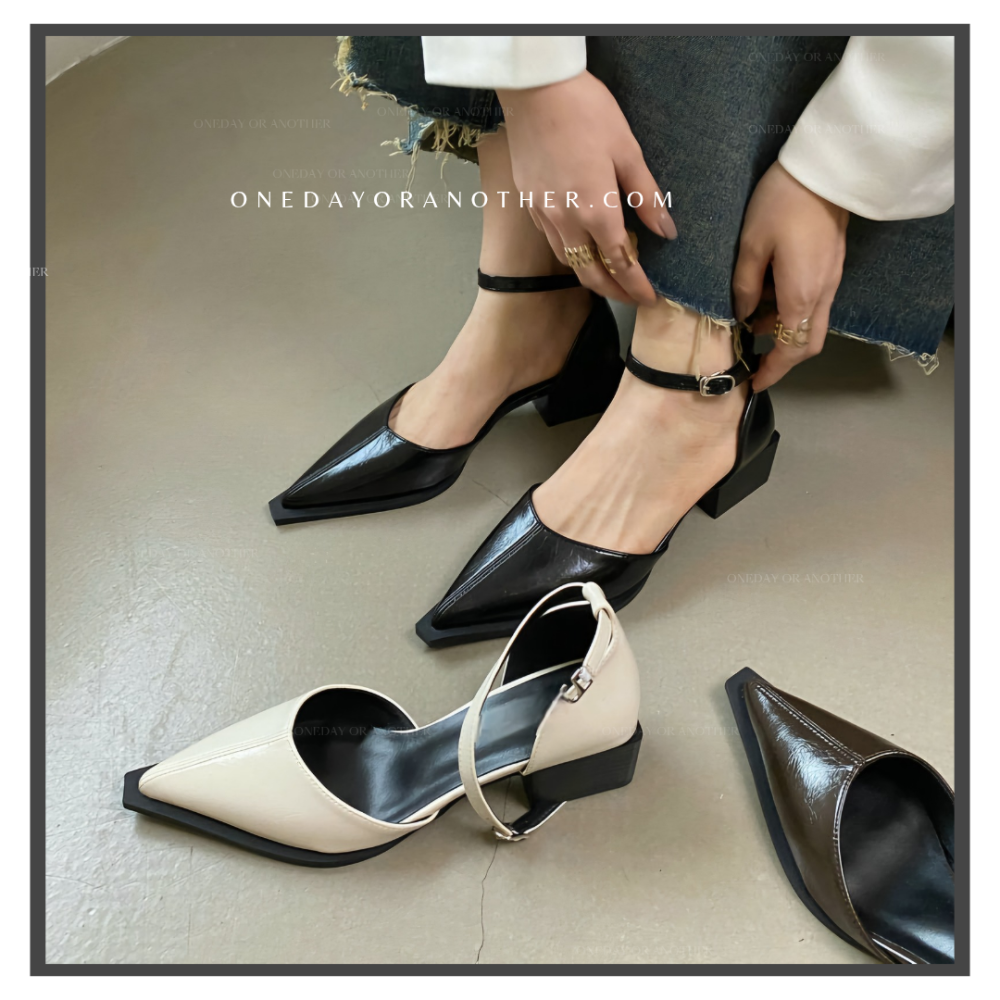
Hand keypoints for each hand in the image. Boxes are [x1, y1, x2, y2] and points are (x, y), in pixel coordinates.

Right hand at [497, 72, 676, 305]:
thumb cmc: (587, 112)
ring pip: (568, 260)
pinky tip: (580, 243)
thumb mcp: (628, 151)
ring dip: (590, 274)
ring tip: (609, 275)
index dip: (637, 285)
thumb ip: (646, 197)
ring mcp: (542, 214)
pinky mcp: (527, 202)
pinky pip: (551, 239)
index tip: (650, 298)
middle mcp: (566, 222)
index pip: (620, 264)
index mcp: (595, 211)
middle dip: (613, 291)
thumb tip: (666, 231)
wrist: (535, 89)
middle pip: (590, 274)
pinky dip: (569, 251)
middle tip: (631, 298)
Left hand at [733, 162, 848, 389]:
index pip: (790, 349)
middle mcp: (821, 294)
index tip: (755, 384)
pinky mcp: (830, 265)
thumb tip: (742, 315)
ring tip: (750, 326)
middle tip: (755, 363)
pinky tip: (766, 299)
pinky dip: (791, 312)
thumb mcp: (751, 247)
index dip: (773, 371)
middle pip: (807, 343)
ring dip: (784, 332)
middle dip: (783, 359)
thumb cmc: (783, 204)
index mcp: (801, 295)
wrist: (826, 170)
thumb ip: (745, 287)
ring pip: (810, 323)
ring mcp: (830, 280)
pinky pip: (813, 302)